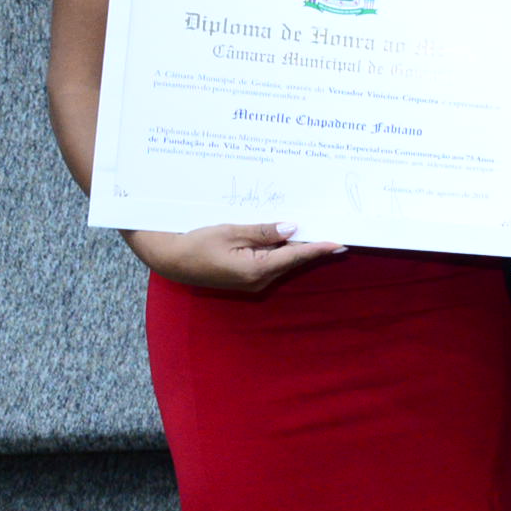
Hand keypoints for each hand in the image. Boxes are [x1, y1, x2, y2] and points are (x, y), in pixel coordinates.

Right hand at [125, 222, 343, 295]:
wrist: (170, 260)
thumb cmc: (196, 244)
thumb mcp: (230, 232)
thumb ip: (262, 231)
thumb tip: (292, 228)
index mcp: (256, 269)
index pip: (295, 256)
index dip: (319, 248)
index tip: (340, 242)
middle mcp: (259, 280)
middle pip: (293, 260)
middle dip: (311, 245)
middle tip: (331, 228)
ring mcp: (253, 282)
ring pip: (283, 261)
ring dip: (295, 246)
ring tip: (314, 228)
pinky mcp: (247, 278)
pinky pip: (271, 263)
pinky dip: (280, 250)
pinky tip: (286, 237)